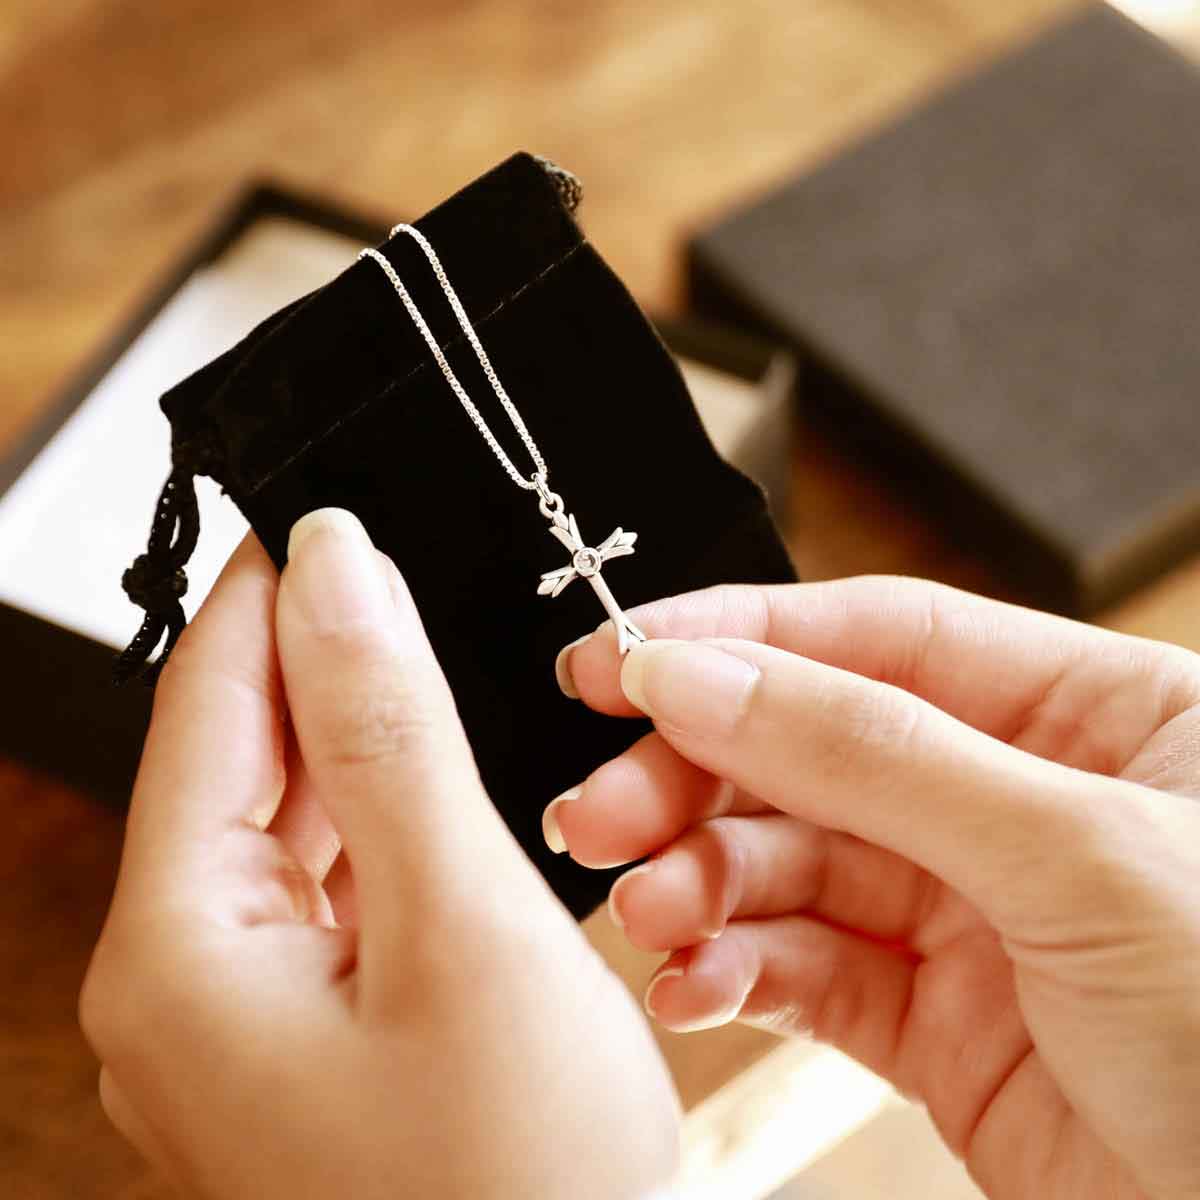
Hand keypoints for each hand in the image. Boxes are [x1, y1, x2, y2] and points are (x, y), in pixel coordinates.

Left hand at [81, 512, 678, 1199]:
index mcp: (179, 950)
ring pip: (291, 822)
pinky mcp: (307, 1034)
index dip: (270, 593)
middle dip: (326, 663)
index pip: (208, 704)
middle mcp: (183, 985)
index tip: (325, 503)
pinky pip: (328, 889)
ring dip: (362, 743)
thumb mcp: (461, 916)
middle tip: (411, 575)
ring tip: (438, 673)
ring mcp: (243, 1017)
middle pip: (242, 761)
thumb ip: (387, 727)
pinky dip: (383, 826)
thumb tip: (335, 569)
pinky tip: (441, 796)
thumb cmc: (520, 1181)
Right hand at [552, 577, 1199, 1199]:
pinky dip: (735, 974)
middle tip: (599, 807)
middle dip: (695, 777)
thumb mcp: (1074, 855)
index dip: (737, 639)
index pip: (877, 638)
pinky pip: (804, 973)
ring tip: (645, 910)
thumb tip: (701, 674)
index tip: (618, 657)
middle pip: (809, 750)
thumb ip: (872, 752)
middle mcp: (1016, 800)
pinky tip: (694, 987)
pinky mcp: (932, 1024)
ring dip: (700, 884)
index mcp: (1088, 715)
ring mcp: (969, 913)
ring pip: (790, 865)